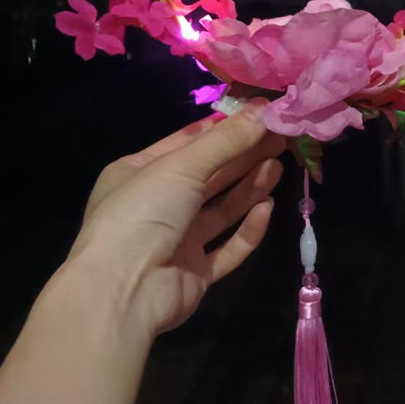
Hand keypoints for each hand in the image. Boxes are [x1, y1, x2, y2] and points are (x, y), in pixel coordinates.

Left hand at [62, 101, 284, 337]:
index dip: (224, 128)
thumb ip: (227, 140)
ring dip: (248, 188)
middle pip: (209, 176)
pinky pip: (227, 248)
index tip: (261, 115)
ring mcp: (175, 241)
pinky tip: (267, 209)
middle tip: (281, 138)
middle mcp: (156, 205)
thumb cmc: (142, 213)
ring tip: (278, 166)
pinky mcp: (194, 274)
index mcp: (139, 172)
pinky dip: (247, 230)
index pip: (188, 142)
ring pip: (220, 210)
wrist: (122, 292)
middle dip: (244, 156)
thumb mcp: (182, 166)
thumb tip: (266, 110)